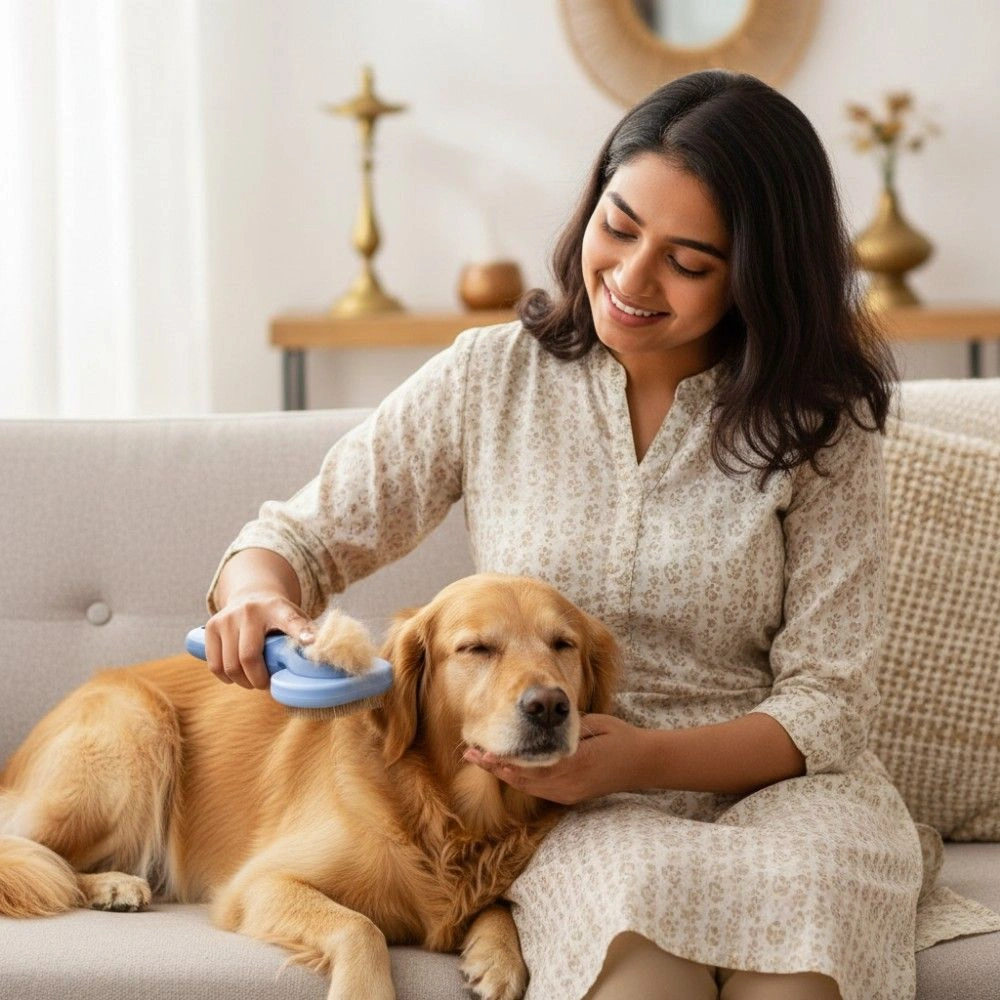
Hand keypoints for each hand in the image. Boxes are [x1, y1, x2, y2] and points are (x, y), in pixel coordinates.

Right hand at [203, 592, 314, 690]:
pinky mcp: (211, 626)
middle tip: (265, 684)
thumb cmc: (278, 616)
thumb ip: (305, 636)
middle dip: (258, 679)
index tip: (312, 643)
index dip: (302, 633)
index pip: (291, 621)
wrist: (251, 594)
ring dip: (242, 681)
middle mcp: (250, 611)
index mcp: (279, 608)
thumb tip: (322, 658)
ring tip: (252, 680)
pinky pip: (215, 665)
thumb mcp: (294, 618)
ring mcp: (228, 617)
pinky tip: (236, 675)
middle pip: (249, 656)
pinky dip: (226, 677)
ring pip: (230, 665)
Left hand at [462, 714, 649, 804]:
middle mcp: (569, 784)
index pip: (530, 764)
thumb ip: (565, 727)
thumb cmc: (620, 737)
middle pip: (523, 779)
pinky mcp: (571, 797)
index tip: (483, 749)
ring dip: (505, 774)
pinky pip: (539, 790)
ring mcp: (570, 793)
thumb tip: (537, 724)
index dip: (504, 758)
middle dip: (496, 766)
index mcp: (574, 763)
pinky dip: (520, 779)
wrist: (643, 764)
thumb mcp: (592, 724)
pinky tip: (507, 769)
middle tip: (471, 754)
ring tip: (482, 760)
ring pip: (528, 787)